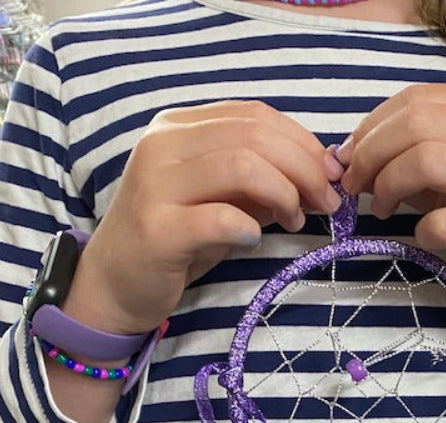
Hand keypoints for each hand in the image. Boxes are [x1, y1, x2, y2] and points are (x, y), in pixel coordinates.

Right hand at [67, 100, 341, 335]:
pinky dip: (249, 227)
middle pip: (253, 137)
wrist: (115, 283)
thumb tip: (321, 174)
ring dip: (284, 194)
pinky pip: (219, 218)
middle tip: (326, 203)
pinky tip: (254, 239)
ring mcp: (156, 185)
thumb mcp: (223, 200)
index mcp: (179, 128)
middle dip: (305, 169)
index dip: (303, 143)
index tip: (331, 176)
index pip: (254, 117)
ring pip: (241, 166)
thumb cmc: (177, 238)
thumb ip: (263, 182)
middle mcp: (163, 145)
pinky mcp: (157, 229)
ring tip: (294, 221)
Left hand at [331, 84, 445, 380]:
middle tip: (355, 186)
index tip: (350, 159)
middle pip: (417, 123)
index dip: (372, 127)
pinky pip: (445, 222)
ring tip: (384, 209)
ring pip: (427, 160)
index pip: (418, 100)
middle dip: (370, 154)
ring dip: (388, 186)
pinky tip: (424, 238)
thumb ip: (414, 157)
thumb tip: (348, 157)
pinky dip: (421, 231)